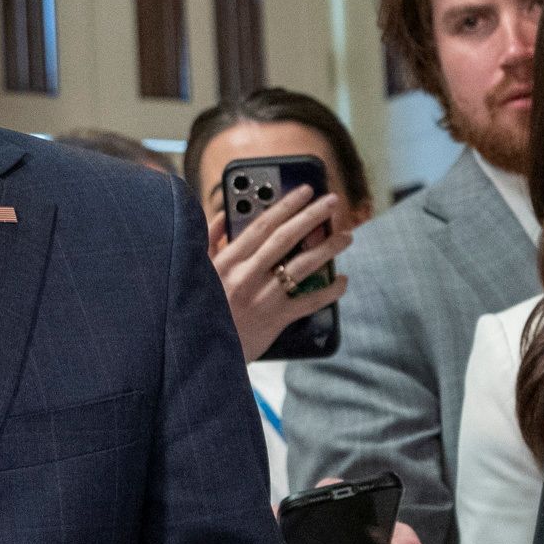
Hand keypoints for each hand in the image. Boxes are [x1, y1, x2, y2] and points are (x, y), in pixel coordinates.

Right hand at [210, 184, 345, 364]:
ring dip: (327, 248)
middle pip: (286, 239)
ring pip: (302, 266)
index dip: (286, 205)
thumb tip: (222, 215)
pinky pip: (308, 302)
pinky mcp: (276, 319)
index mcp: (228, 261)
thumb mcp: (197, 272)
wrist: (202, 353)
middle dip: (312, 216)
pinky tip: (341, 280)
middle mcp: (247, 275)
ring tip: (346, 236)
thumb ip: (209, 241)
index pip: (262, 225)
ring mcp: (263, 298)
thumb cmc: (200, 310)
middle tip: (332, 202)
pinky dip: (329, 291)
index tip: (306, 191)